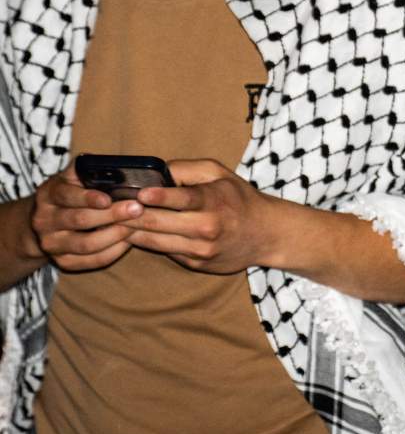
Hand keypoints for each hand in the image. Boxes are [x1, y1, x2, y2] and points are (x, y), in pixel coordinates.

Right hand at [31, 168, 141, 270]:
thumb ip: (89, 170)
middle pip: (80, 220)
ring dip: (115, 235)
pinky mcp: (62, 261)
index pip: (67, 195)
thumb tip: (119, 166)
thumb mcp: (72, 177)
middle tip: (137, 209)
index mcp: (49, 194)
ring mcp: (52, 244)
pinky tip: (128, 241)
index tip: (108, 199)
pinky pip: (91, 261)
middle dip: (111, 215)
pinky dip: (113, 252)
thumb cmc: (70, 193)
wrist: (46, 222)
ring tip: (137, 226)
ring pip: (86, 244)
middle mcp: (45, 220)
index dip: (88, 198)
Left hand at [124, 159, 278, 273]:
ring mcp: (200, 249)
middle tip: (109, 207)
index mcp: (213, 202)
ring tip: (113, 220)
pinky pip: (164, 252)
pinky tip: (136, 232)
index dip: (158, 197)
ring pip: (154, 241)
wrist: (266, 234)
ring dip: (131, 231)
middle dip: (130, 215)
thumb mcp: (220, 174)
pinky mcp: (196, 263)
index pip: (182, 199)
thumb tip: (156, 171)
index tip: (139, 193)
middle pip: (158, 223)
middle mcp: (206, 228)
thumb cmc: (239, 199)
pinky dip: (148, 242)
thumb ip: (188, 169)